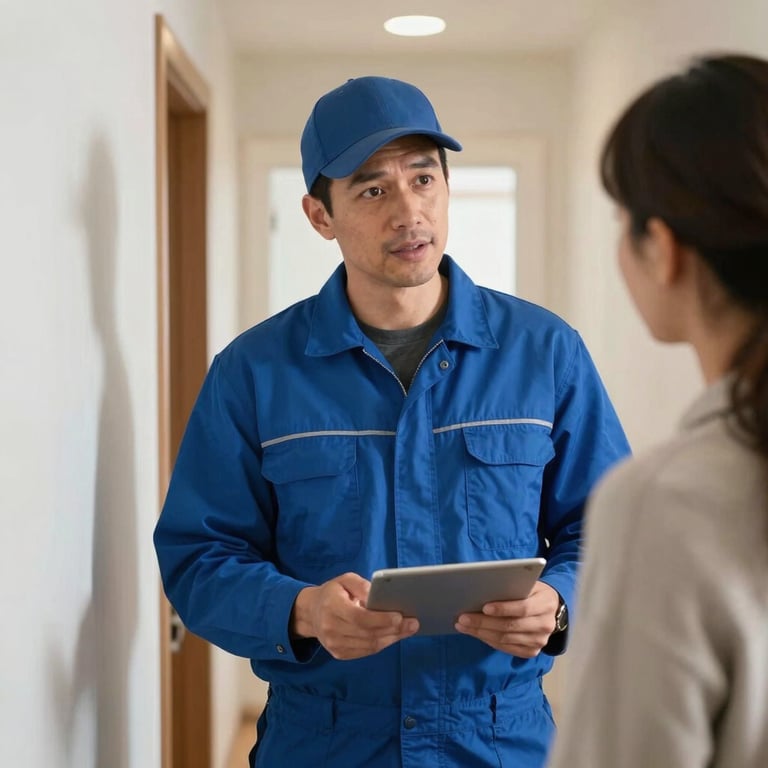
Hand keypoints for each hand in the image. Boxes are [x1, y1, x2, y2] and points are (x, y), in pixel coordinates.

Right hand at [290, 572, 418, 659]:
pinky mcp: (339, 653)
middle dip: (394, 630)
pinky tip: (394, 636)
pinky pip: (366, 651)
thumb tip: (378, 595)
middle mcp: (330, 628)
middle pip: (368, 634)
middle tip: (413, 623)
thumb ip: (361, 585)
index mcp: (331, 606)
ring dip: (392, 638)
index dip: (381, 619)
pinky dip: (382, 644)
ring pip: (369, 645)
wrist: (311, 612)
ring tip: (408, 630)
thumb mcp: (345, 580)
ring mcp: (334, 644)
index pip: (359, 618)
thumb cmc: (333, 592)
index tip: (400, 616)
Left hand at [454, 581, 560, 656]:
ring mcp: (540, 641)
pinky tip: (477, 633)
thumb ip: (512, 586)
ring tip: (464, 625)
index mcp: (546, 603)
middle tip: (463, 618)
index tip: (484, 607)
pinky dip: (489, 641)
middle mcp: (545, 624)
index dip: (503, 609)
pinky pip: (507, 648)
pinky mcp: (532, 651)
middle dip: (484, 622)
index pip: (523, 608)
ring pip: (506, 639)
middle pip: (511, 626)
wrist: (551, 608)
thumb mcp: (528, 583)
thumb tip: (483, 589)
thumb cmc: (533, 591)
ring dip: (482, 633)